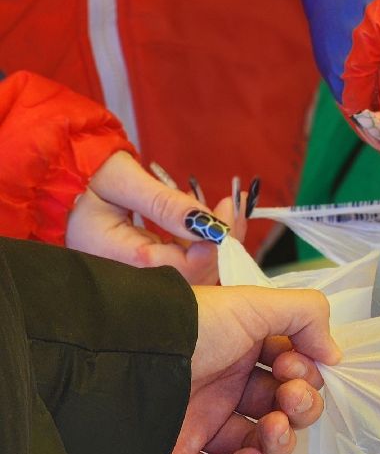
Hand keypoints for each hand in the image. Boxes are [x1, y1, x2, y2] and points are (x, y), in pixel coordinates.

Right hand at [64, 152, 249, 284]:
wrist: (69, 182)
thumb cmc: (88, 176)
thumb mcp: (122, 181)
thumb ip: (164, 203)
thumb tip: (208, 224)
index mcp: (113, 258)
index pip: (177, 269)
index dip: (210, 246)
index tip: (227, 211)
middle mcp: (127, 276)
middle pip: (190, 277)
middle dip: (222, 244)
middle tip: (235, 206)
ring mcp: (139, 276)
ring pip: (193, 274)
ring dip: (218, 243)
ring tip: (230, 208)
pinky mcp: (149, 270)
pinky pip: (186, 265)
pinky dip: (205, 244)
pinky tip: (214, 221)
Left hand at [159, 285, 339, 453]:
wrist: (129, 360)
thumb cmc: (192, 327)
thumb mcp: (255, 302)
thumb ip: (307, 315)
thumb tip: (335, 355)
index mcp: (244, 351)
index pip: (294, 373)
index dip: (305, 373)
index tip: (293, 363)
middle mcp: (227, 388)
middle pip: (285, 412)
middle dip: (300, 407)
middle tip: (289, 396)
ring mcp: (205, 427)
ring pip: (262, 449)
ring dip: (280, 443)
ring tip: (271, 429)